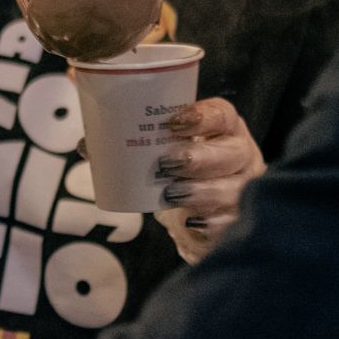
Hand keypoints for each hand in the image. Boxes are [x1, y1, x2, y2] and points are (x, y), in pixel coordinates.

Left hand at [152, 98, 264, 262]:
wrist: (193, 215)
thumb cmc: (180, 173)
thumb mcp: (166, 152)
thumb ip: (139, 145)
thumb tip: (93, 145)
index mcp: (225, 130)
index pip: (222, 115)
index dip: (203, 116)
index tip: (174, 123)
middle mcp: (241, 157)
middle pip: (234, 152)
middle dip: (201, 158)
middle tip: (169, 164)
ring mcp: (244, 190)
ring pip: (235, 189)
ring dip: (203, 192)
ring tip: (174, 194)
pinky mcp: (239, 219)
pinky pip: (232, 221)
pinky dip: (212, 223)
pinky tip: (193, 221)